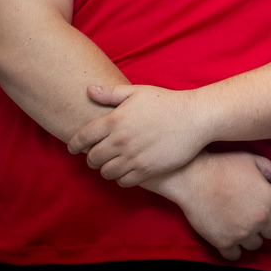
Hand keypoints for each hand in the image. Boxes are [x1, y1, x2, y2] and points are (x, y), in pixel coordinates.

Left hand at [68, 84, 208, 185]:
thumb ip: (111, 93)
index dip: (74, 144)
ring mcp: (133, 157)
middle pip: (92, 158)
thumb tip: (88, 89)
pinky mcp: (147, 169)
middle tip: (97, 155)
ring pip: (106, 172)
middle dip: (92, 158)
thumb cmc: (167, 102)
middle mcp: (120, 140)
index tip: (74, 148)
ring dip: (106, 168)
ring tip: (112, 163)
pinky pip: (123, 181)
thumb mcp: (138, 92)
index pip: (82, 138)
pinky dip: (121, 177)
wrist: (196, 118)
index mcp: (114, 120)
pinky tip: (127, 170)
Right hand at [147, 150, 270, 260]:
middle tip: (255, 217)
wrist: (193, 178)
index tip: (267, 204)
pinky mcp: (224, 242)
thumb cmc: (224, 166)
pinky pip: (235, 256)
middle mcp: (260, 219)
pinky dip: (234, 250)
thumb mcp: (252, 161)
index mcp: (270, 198)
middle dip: (267, 225)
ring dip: (251, 237)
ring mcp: (242, 233)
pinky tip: (230, 239)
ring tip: (241, 227)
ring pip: (256, 245)